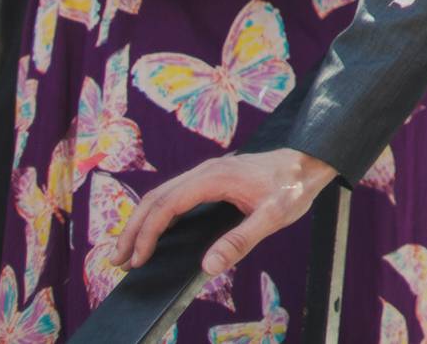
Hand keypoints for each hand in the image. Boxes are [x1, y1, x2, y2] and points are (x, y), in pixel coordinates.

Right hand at [114, 147, 334, 277]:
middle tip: (118, 260)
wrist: (309, 162)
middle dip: (133, 229)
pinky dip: (157, 214)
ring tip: (128, 251)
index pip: (167, 206)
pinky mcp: (211, 179)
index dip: (147, 234)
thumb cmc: (293, 187)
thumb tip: (208, 265)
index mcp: (214, 178)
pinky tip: (155, 233)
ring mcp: (206, 173)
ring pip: (162, 195)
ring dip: (141, 222)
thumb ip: (241, 240)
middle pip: (156, 199)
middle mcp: (205, 172)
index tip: (138, 260)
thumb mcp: (274, 217)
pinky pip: (175, 195)